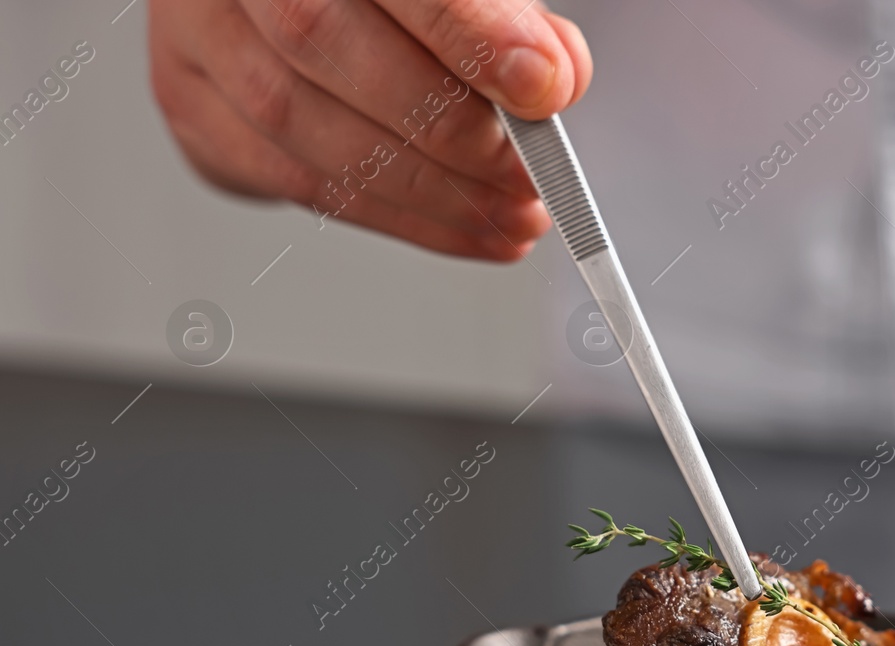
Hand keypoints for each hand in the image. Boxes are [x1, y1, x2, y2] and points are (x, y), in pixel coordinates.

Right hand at [149, 0, 592, 259]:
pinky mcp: (192, 102)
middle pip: (320, 38)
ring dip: (426, 189)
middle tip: (528, 175)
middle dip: (445, 124)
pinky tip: (458, 225)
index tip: (541, 86)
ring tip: (509, 216)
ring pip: (298, 121)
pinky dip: (391, 213)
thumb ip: (503, 14)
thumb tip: (551, 76)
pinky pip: (291, 177)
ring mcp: (196, 29)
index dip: (462, 30)